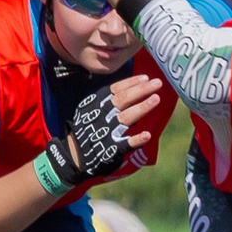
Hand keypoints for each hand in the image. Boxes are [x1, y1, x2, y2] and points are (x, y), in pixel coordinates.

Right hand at [37, 74, 161, 192]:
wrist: (74, 154)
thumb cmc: (87, 128)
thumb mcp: (89, 109)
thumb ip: (105, 99)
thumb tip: (127, 86)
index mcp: (97, 105)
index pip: (115, 90)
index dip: (131, 83)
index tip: (145, 77)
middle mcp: (103, 116)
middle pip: (123, 100)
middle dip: (141, 90)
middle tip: (157, 83)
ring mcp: (108, 132)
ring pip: (126, 117)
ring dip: (142, 107)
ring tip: (156, 99)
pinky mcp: (113, 149)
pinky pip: (126, 143)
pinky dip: (136, 139)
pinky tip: (147, 134)